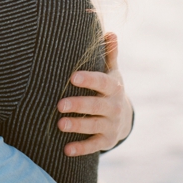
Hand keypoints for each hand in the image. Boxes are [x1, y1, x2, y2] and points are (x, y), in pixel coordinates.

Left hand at [58, 32, 132, 155]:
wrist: (123, 117)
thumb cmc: (108, 89)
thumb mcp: (111, 72)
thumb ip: (108, 55)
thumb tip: (110, 32)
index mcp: (112, 87)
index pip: (102, 82)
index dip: (89, 80)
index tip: (72, 77)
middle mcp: (113, 107)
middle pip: (96, 106)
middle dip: (79, 105)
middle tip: (60, 105)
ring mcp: (110, 125)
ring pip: (93, 126)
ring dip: (77, 126)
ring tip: (59, 125)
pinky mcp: (105, 140)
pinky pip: (93, 145)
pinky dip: (80, 148)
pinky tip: (66, 150)